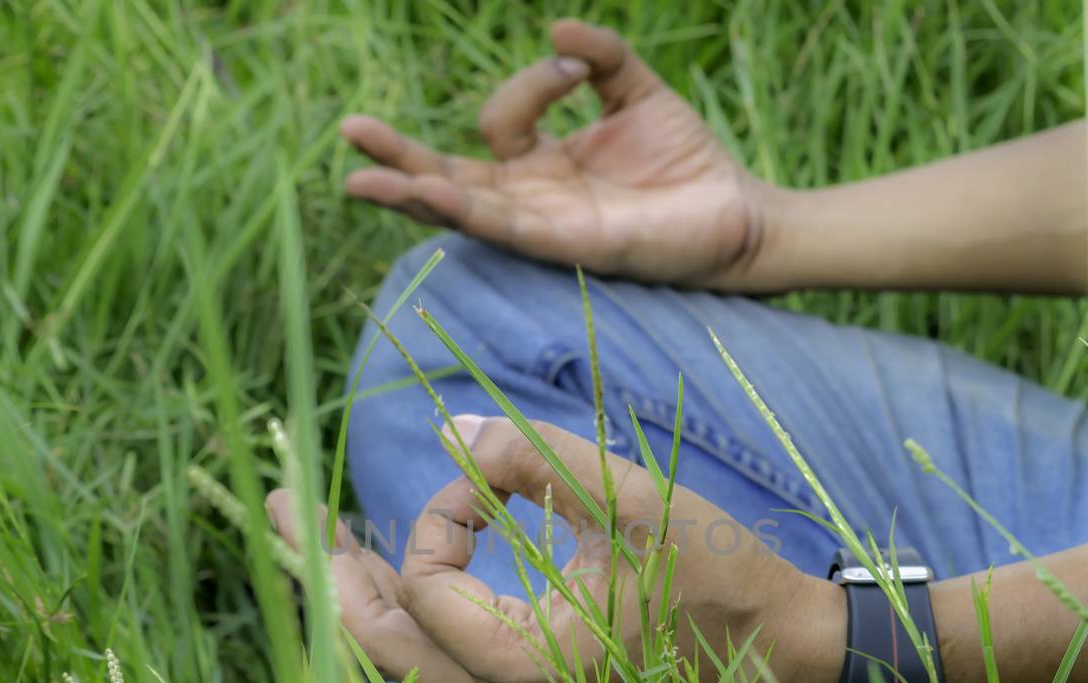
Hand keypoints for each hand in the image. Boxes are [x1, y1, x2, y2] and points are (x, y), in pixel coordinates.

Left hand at [267, 416, 844, 682]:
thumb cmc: (715, 579)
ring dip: (351, 594)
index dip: (443, 515)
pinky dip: (396, 616)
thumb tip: (446, 431)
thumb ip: (533, 460)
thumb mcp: (633, 502)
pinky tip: (380, 574)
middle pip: (370, 641)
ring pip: (395, 661)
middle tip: (274, 504)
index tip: (496, 480)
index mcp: (518, 659)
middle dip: (321, 567)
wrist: (777, 659)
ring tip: (310, 536)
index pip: (424, 581)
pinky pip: (431, 665)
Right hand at [339, 20, 778, 290]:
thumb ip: (599, 58)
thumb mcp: (637, 91)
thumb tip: (556, 29)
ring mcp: (543, 227)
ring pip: (462, 209)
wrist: (737, 213)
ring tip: (361, 181)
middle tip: (350, 132)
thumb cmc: (687, 161)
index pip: (499, 120)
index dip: (530, 83)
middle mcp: (530, 199)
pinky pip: (505, 228)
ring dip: (413, 193)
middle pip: (446, 177)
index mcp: (539, 164)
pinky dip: (467, 211)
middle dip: (397, 158)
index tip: (574, 67)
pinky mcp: (567, 248)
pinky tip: (433, 194)